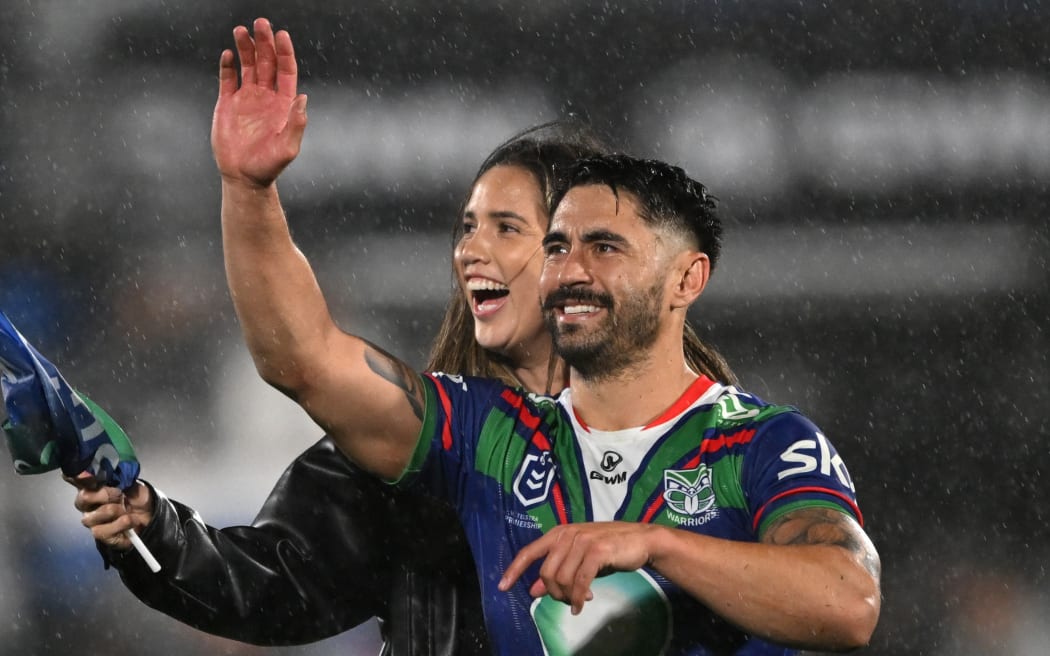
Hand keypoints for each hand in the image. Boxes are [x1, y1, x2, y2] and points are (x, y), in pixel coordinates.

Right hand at [69, 473, 154, 549]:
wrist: (148, 516)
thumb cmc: (135, 497)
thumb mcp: (132, 482)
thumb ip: (118, 477)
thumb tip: (110, 472)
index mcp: (91, 486)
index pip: (74, 477)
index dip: (78, 476)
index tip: (88, 476)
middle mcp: (86, 503)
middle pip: (84, 497)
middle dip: (107, 494)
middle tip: (120, 495)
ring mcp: (91, 520)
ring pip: (99, 513)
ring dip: (118, 510)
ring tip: (127, 510)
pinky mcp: (99, 534)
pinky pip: (106, 530)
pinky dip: (124, 523)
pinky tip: (130, 521)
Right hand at [211, 17, 306, 187]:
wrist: (244, 177)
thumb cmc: (269, 166)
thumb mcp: (287, 148)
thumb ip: (296, 123)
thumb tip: (302, 97)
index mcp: (283, 103)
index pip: (286, 71)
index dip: (284, 52)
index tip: (281, 35)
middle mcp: (266, 96)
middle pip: (266, 62)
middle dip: (264, 42)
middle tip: (261, 23)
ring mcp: (246, 98)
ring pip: (247, 65)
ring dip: (245, 47)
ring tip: (241, 30)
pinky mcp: (227, 103)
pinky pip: (227, 79)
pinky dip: (227, 66)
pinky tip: (228, 54)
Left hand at [498, 521, 661, 614]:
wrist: (641, 540)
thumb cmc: (608, 549)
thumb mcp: (578, 560)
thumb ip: (557, 572)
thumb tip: (534, 590)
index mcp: (559, 533)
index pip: (530, 552)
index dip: (514, 570)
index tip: (502, 587)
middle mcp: (567, 534)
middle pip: (546, 573)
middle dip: (554, 592)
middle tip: (568, 600)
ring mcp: (582, 541)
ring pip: (562, 579)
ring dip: (569, 596)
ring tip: (580, 600)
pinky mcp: (597, 551)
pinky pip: (580, 581)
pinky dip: (579, 597)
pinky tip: (583, 605)